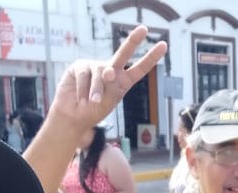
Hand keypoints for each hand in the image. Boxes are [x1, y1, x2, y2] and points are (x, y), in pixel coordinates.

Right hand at [48, 26, 166, 132]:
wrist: (73, 117)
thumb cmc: (93, 111)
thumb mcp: (108, 102)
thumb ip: (111, 87)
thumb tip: (108, 71)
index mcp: (123, 81)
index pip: (139, 68)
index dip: (151, 57)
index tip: (164, 45)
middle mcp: (111, 70)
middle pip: (123, 53)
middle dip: (133, 41)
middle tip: (143, 29)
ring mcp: (95, 66)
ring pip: (101, 73)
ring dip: (97, 90)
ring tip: (93, 102)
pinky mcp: (80, 66)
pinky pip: (84, 75)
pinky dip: (83, 89)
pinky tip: (81, 97)